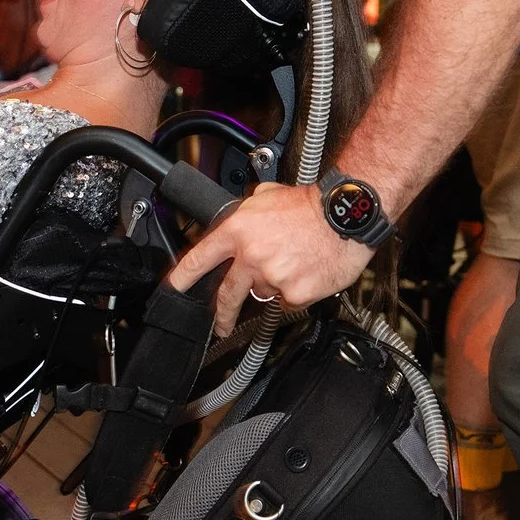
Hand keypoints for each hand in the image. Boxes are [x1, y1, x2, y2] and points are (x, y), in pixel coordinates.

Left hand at [168, 180, 375, 334]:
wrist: (346, 215)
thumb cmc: (312, 205)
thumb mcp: (268, 196)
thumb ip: (248, 211)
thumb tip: (241, 219)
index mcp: (239, 229)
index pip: (200, 257)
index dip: (182, 277)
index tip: (173, 289)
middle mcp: (251, 255)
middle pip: (227, 293)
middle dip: (222, 314)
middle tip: (222, 323)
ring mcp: (271, 277)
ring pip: (264, 293)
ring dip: (274, 285)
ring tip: (294, 263)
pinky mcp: (294, 293)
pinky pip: (288, 301)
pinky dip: (296, 292)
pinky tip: (307, 272)